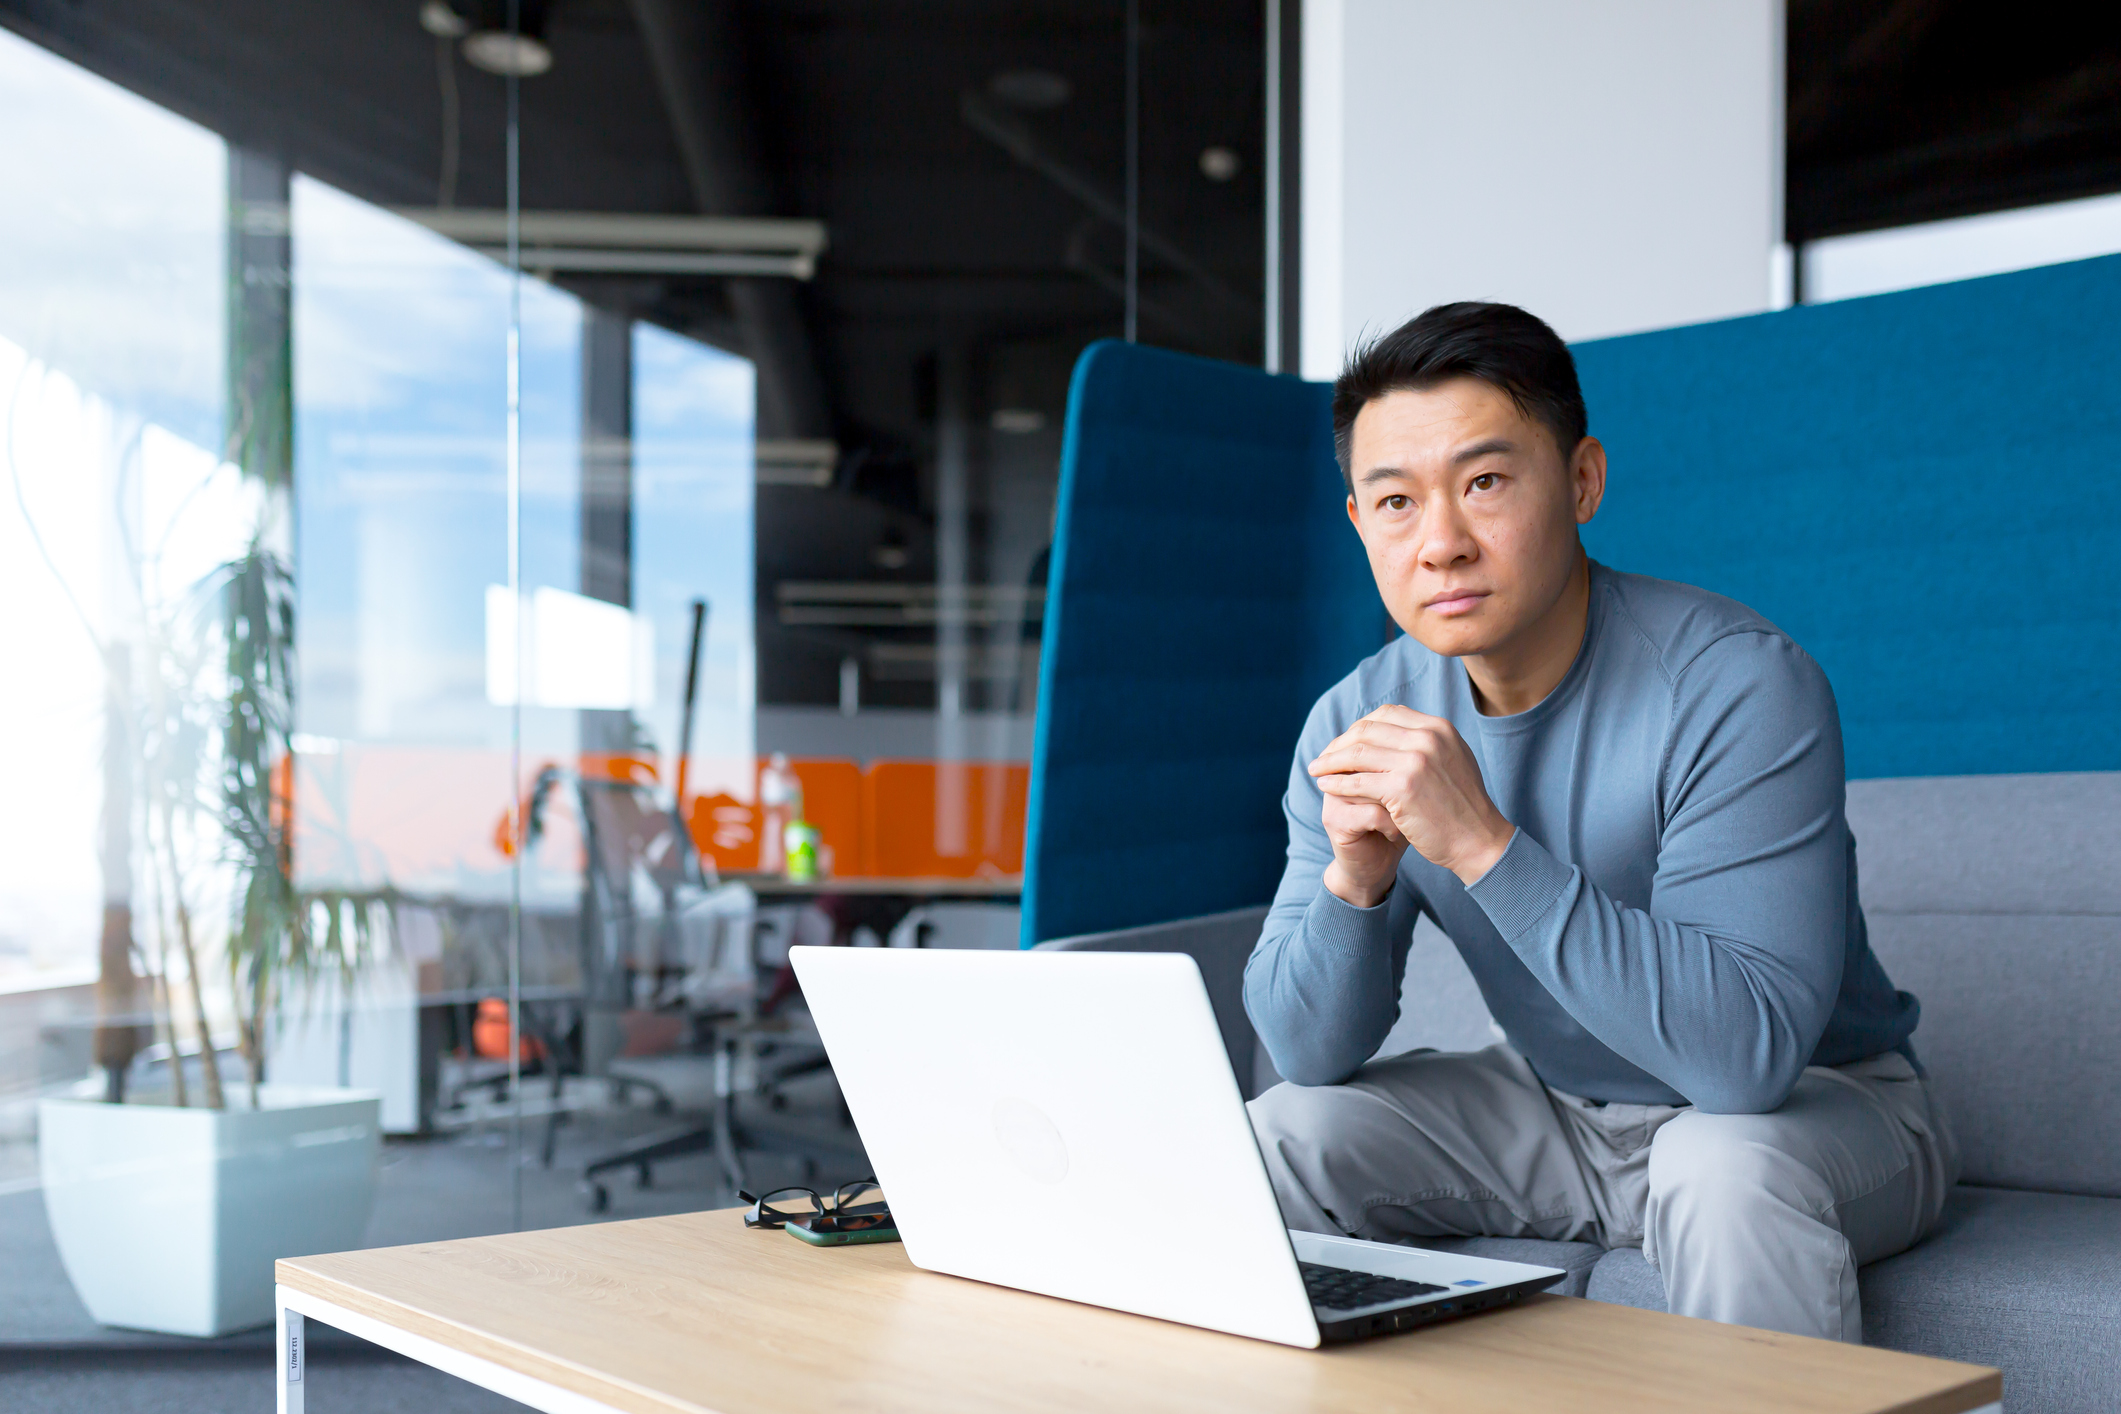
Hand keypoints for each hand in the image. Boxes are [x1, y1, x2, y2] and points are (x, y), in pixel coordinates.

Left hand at [1310, 705, 1515, 900]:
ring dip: (1330, 761)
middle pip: (1367, 730)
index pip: (1387, 714)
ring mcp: (1415, 762)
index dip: (1359, 726)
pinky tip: (1325, 785)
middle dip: (1339, 742)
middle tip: (1323, 757)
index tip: (1344, 741)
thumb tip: (1392, 728)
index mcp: (1438, 728)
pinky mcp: (1403, 788)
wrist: (1479, 840)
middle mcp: (1428, 738)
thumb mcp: (1452, 759)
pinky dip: (1337, 782)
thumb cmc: (1462, 806)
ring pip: (1357, 753)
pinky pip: (1358, 781)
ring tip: (1316, 769)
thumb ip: (1427, 741)